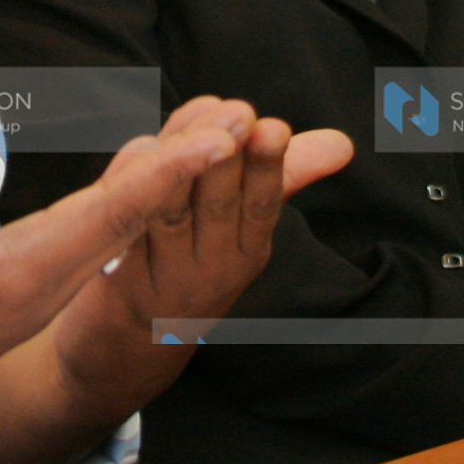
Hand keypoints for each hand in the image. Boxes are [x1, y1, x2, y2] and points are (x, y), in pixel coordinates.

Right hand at [0, 107, 245, 439]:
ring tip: (210, 135)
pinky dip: (128, 205)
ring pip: (116, 233)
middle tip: (238, 118)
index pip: (108, 218)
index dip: (166, 175)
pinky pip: (93, 243)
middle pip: (130, 222)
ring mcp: (35, 295)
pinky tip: (150, 179)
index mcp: (15, 279)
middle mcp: (40, 289)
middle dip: (187, 170)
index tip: (217, 140)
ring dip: (164, 184)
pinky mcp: (23, 294)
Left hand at [49, 95, 352, 403]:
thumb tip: (342, 143)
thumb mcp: (241, 225)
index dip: (269, 167)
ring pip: (171, 215)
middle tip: (235, 115)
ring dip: (178, 169)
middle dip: (227, 160)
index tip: (273, 127)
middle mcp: (212, 269)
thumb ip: (282, 176)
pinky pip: (125, 230)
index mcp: (246, 250)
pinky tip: (136, 152)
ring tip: (186, 131)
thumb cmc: (193, 264)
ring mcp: (166, 277)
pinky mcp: (120, 281)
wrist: (130, 347)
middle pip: (219, 207)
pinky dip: (127, 188)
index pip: (264, 205)